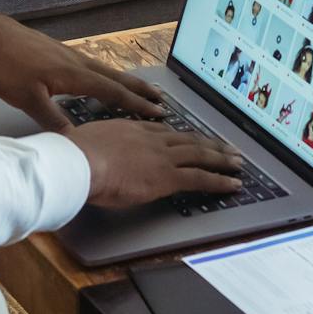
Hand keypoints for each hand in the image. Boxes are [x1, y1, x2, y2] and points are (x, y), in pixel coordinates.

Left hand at [0, 0, 165, 129]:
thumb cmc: (5, 64)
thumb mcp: (28, 99)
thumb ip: (53, 120)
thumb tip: (76, 140)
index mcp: (75, 74)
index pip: (114, 92)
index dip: (137, 104)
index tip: (157, 112)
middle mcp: (78, 62)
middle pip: (116, 78)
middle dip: (140, 90)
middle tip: (161, 99)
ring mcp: (68, 55)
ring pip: (105, 71)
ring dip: (125, 82)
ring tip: (138, 90)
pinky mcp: (58, 53)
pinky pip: (92, 67)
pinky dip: (106, 76)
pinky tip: (100, 80)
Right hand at [67, 120, 243, 207]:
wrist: (80, 161)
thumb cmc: (75, 155)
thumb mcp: (86, 143)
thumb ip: (95, 148)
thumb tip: (88, 155)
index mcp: (132, 129)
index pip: (163, 131)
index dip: (180, 136)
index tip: (190, 138)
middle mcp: (151, 139)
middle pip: (187, 139)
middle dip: (209, 144)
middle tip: (227, 147)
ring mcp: (161, 156)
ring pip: (200, 155)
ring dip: (221, 159)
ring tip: (237, 162)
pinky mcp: (167, 176)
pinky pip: (200, 178)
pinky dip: (219, 181)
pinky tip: (232, 184)